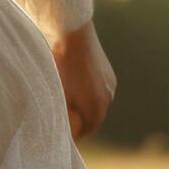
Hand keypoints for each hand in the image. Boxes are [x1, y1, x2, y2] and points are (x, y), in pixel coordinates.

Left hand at [53, 24, 115, 141]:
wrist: (71, 32)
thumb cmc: (60, 65)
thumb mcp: (58, 94)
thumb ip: (62, 115)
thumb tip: (61, 130)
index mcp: (96, 106)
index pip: (87, 130)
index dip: (75, 135)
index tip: (64, 135)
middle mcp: (108, 97)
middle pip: (94, 118)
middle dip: (81, 122)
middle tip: (65, 123)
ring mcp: (109, 83)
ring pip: (96, 102)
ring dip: (85, 106)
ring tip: (68, 105)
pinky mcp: (107, 71)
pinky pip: (99, 89)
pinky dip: (88, 93)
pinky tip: (75, 86)